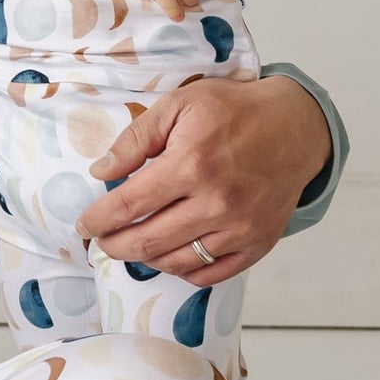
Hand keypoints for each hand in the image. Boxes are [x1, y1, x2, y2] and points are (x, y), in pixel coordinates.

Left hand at [75, 76, 332, 284]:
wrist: (296, 125)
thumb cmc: (233, 111)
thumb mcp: (179, 106)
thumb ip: (136, 139)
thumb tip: (100, 172)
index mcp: (191, 164)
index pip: (128, 206)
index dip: (98, 220)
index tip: (83, 225)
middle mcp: (217, 202)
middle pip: (148, 242)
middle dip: (114, 246)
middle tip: (101, 242)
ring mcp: (240, 227)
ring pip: (176, 262)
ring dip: (145, 259)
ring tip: (132, 246)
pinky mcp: (259, 243)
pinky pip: (210, 273)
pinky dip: (182, 271)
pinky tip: (169, 255)